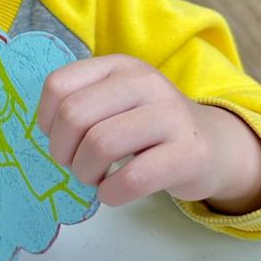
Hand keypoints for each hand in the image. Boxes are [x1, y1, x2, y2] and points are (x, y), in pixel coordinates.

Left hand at [37, 55, 260, 214]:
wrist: (213, 145)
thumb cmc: (149, 126)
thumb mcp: (117, 100)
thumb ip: (82, 104)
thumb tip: (48, 132)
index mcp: (119, 66)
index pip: (59, 85)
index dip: (47, 120)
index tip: (60, 138)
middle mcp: (145, 82)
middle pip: (74, 115)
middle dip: (63, 151)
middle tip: (75, 166)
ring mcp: (170, 115)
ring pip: (100, 145)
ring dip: (85, 173)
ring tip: (95, 178)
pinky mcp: (188, 153)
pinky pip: (132, 178)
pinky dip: (110, 193)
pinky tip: (113, 193)